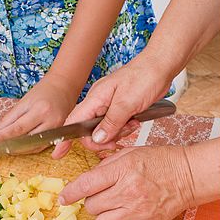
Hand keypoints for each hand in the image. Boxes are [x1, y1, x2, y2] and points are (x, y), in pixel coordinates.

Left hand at [0, 73, 78, 145]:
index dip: (3, 136)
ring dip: (19, 150)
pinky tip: (19, 147)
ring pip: (34, 147)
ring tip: (5, 148)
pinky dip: (29, 148)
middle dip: (9, 145)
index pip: (18, 128)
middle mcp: (50, 122)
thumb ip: (9, 119)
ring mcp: (56, 129)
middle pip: (26, 140)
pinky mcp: (59, 134)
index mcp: (40, 110)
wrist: (64, 86)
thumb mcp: (24, 102)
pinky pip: (41, 146)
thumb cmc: (44, 91)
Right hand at [52, 52, 171, 158]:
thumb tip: (96, 139)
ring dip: (117, 132)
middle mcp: (98, 101)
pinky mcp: (119, 107)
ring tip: (132, 124)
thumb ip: (110, 123)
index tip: (59, 154)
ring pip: (103, 129)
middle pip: (88, 130)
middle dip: (102, 139)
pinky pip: (115, 124)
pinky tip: (134, 121)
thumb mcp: (127, 103)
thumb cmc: (144, 77)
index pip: (73, 122)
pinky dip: (123, 127)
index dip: (65, 139)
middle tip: (116, 141)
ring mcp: (108, 104)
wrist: (160, 65)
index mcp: (95, 98)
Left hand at [58, 145, 194, 219]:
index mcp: (123, 171)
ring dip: (103, 218)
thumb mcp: (130, 153)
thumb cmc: (161, 162)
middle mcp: (129, 192)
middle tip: (105, 195)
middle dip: (93, 201)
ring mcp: (138, 212)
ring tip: (114, 209)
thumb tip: (86, 181)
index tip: (64, 198)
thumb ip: (106, 166)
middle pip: (92, 206)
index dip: (70, 193)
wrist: (188, 175)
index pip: (86, 185)